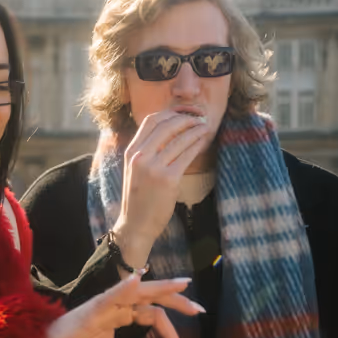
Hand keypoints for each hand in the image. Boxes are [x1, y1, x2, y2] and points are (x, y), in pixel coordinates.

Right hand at [45, 274, 201, 337]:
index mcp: (121, 314)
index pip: (153, 314)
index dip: (171, 331)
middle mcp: (116, 305)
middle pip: (152, 298)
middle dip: (177, 300)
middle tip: (199, 309)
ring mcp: (105, 304)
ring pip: (138, 291)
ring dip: (161, 288)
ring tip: (183, 286)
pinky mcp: (93, 308)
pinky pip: (112, 295)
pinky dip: (125, 286)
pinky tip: (138, 280)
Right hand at [114, 110, 215, 266]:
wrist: (135, 225)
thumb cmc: (139, 198)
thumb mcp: (135, 169)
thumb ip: (146, 151)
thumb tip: (169, 132)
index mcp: (131, 151)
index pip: (151, 120)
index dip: (171, 112)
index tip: (186, 112)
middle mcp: (140, 156)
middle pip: (167, 124)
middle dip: (187, 117)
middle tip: (201, 118)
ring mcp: (153, 167)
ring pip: (179, 138)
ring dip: (196, 129)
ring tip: (206, 127)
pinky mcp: (168, 179)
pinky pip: (186, 155)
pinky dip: (197, 145)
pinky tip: (203, 141)